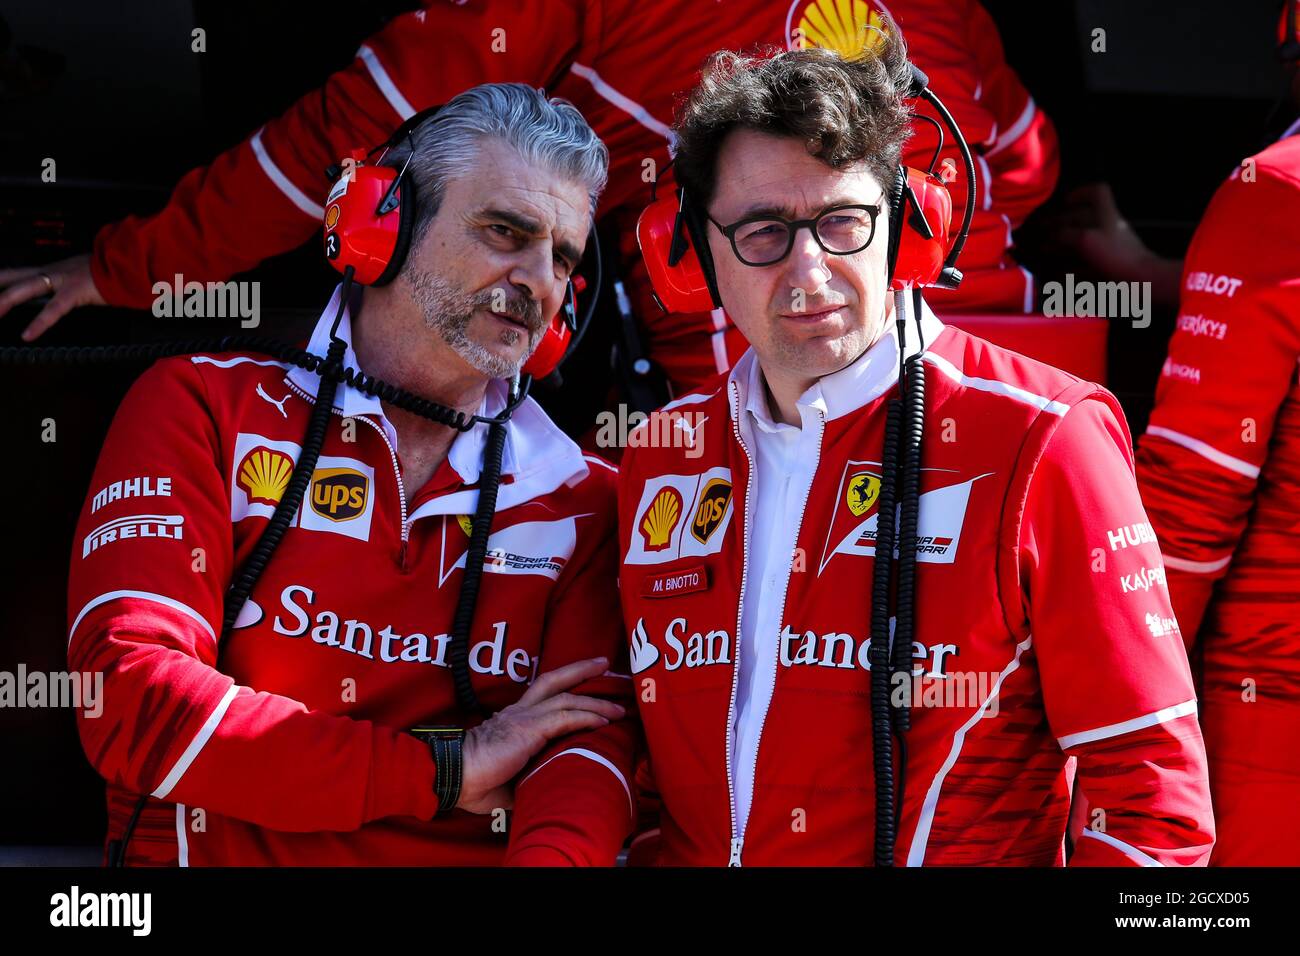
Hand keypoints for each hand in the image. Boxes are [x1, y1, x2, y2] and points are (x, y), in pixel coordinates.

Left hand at [0, 254, 106, 340]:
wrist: (129, 262)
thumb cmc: (112, 270)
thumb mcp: (83, 274)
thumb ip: (70, 282)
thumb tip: (63, 293)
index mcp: (52, 267)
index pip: (15, 272)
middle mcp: (51, 270)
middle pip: (12, 278)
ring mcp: (61, 279)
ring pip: (24, 289)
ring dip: (4, 301)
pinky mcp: (75, 291)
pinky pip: (53, 309)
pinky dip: (39, 323)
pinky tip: (27, 335)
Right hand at [455, 657, 625, 813]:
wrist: (455, 776)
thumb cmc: (474, 782)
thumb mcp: (507, 781)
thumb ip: (525, 780)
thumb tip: (538, 794)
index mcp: (513, 721)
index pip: (543, 696)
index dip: (566, 687)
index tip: (585, 685)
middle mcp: (520, 712)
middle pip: (554, 681)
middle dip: (580, 670)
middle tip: (605, 664)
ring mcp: (525, 718)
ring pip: (567, 699)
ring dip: (596, 701)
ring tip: (619, 707)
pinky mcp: (530, 729)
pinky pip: (566, 718)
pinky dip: (587, 717)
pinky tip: (604, 721)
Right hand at [1044, 183, 1182, 306]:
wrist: (1140, 280)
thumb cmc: (1114, 254)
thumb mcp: (1085, 239)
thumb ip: (1065, 235)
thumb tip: (1050, 238)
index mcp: (1106, 215)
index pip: (1097, 192)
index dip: (1080, 193)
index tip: (1064, 202)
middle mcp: (1108, 228)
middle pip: (1083, 220)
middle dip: (1062, 225)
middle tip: (1042, 232)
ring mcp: (1109, 248)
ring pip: (1083, 242)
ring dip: (1064, 245)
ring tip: (1045, 251)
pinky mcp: (1109, 267)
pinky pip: (1086, 265)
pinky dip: (1071, 267)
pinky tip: (1058, 273)